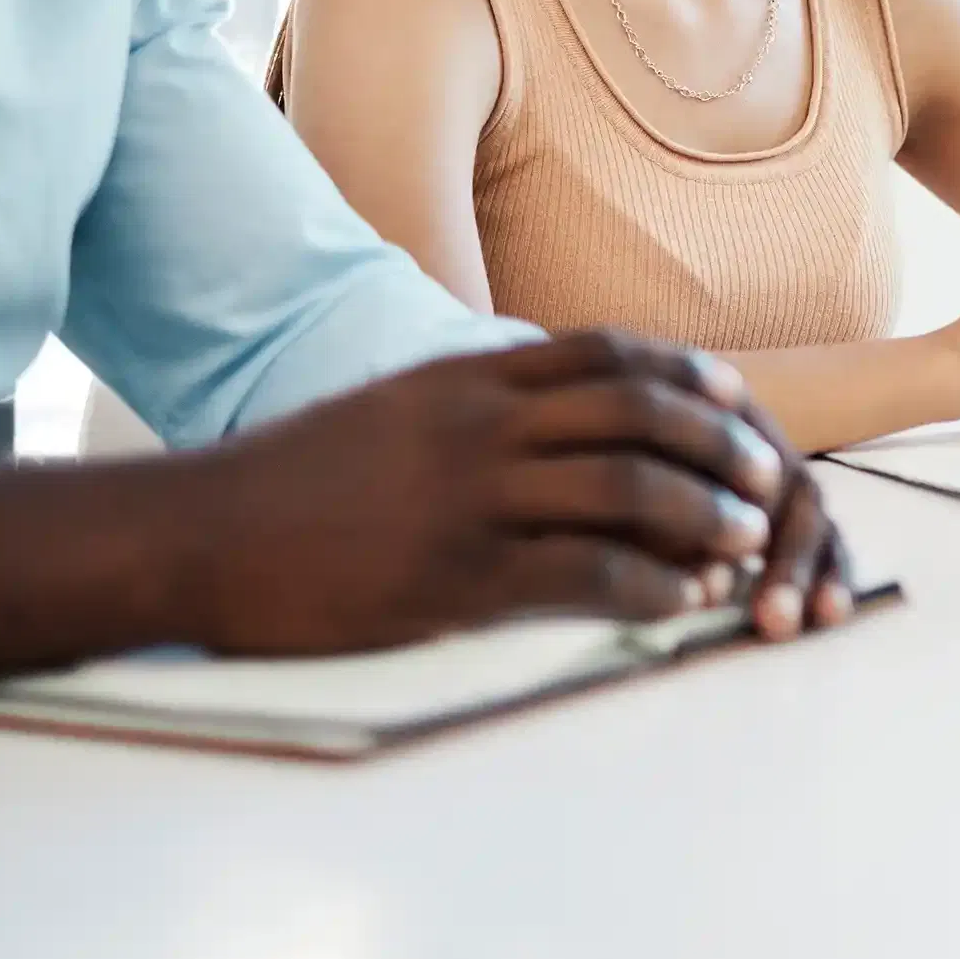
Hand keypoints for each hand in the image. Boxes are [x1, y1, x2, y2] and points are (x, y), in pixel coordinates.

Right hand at [193, 329, 855, 652]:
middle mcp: (478, 423)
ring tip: (746, 541)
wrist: (194, 534)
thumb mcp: (391, 412)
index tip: (733, 398)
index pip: (606, 354)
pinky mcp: (457, 576)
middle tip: (765, 478)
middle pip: (639, 412)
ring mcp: (469, 497)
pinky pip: (588, 574)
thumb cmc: (289, 483)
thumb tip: (546, 419)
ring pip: (629, 488)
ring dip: (705, 515)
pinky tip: (687, 604)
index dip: (684, 374)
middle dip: (718, 445)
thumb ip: (470, 406)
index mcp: (465, 376)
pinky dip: (656, 586)